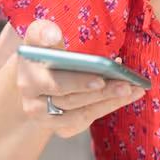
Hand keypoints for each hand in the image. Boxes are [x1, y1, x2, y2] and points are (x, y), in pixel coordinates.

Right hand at [14, 20, 144, 138]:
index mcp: (27, 75)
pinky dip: (106, 108)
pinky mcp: (58, 127)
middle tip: (126, 84)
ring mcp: (44, 118)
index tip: (100, 78)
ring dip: (109, 101)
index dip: (77, 82)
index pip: (53, 81)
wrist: (36, 79)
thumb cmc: (44, 53)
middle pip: (70, 98)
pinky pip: (84, 121)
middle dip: (101, 91)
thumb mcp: (39, 39)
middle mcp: (31, 101)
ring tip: (133, 89)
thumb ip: (42, 32)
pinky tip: (125, 96)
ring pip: (80, 113)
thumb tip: (51, 34)